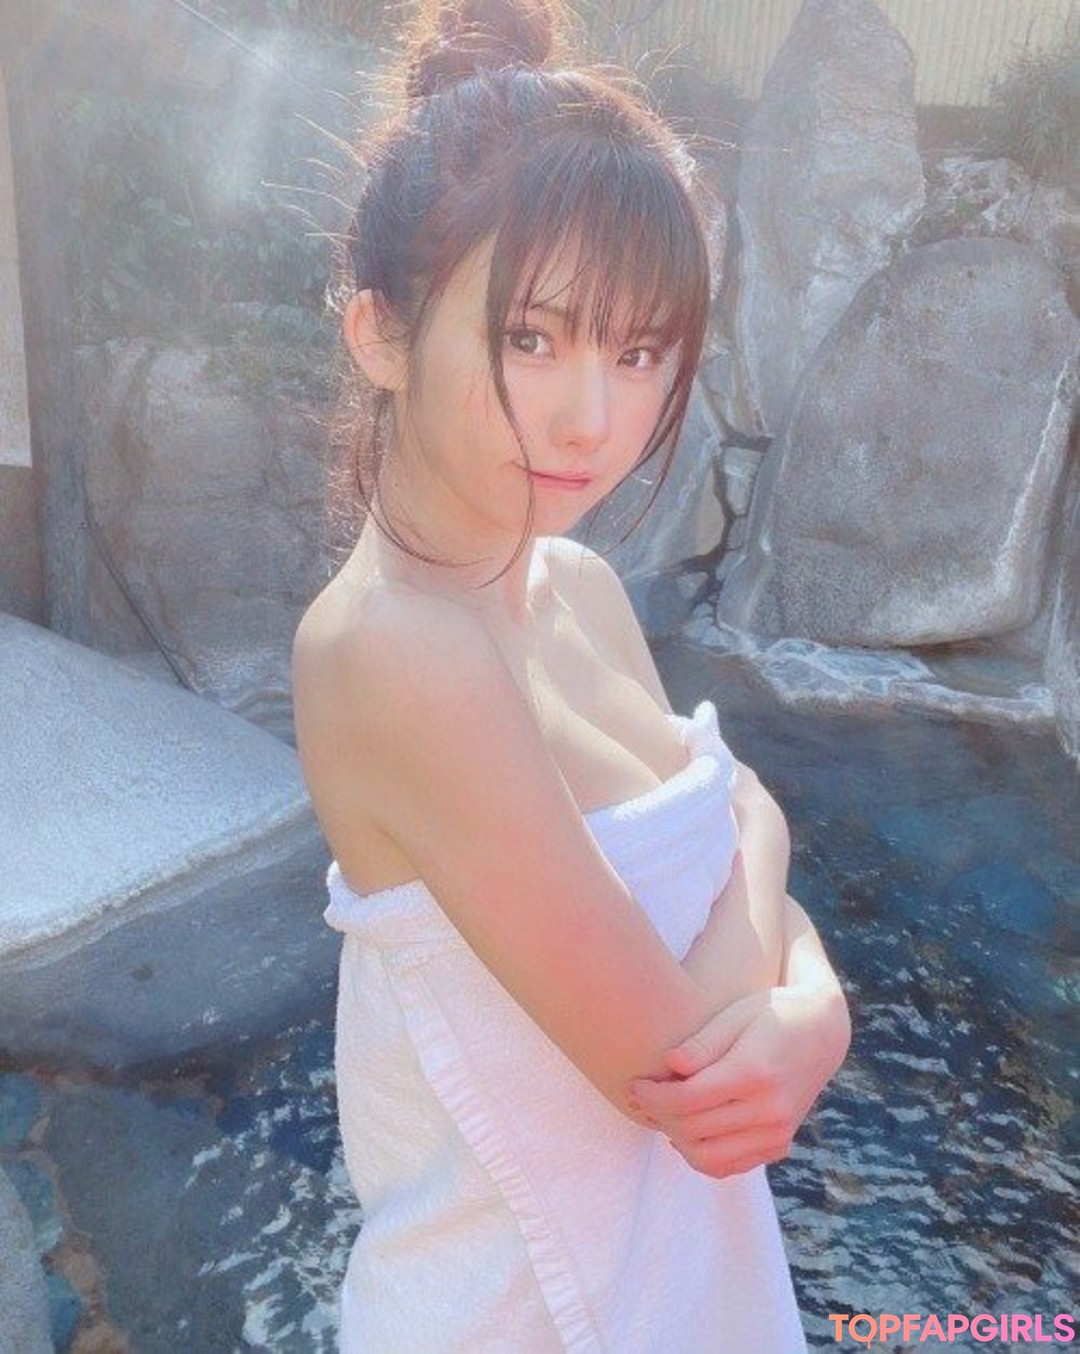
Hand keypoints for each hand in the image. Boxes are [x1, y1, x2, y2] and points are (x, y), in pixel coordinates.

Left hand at [629, 979, 849, 1178]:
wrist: (821, 1031)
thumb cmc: (770, 1014)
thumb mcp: (736, 1015)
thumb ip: (703, 1043)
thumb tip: (668, 1063)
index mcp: (754, 1073)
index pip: (688, 1100)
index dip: (653, 1096)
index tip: (634, 1084)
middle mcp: (769, 1109)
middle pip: (694, 1131)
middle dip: (659, 1117)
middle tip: (641, 1099)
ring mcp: (778, 1132)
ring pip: (710, 1159)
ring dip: (677, 1142)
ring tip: (662, 1116)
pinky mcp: (780, 1144)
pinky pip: (732, 1165)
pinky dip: (703, 1155)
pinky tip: (687, 1131)